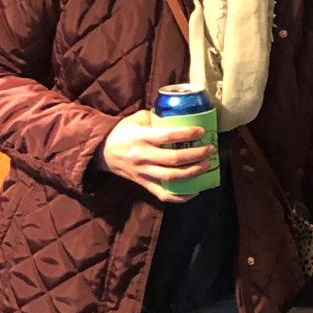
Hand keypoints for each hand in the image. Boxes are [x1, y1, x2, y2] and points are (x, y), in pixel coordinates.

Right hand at [101, 109, 215, 200]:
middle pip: (174, 159)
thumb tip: (179, 116)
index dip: (187, 133)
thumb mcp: (136, 119)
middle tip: (209, 149)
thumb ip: (156, 117)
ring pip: (171, 178)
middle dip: (196, 155)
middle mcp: (143, 156)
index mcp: (141, 137)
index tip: (201, 131)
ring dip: (193, 173)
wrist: (102, 152)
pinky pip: (163, 194)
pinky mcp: (143, 184)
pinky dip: (180, 197)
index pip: (168, 136)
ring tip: (206, 165)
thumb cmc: (122, 132)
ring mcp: (143, 172)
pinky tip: (195, 191)